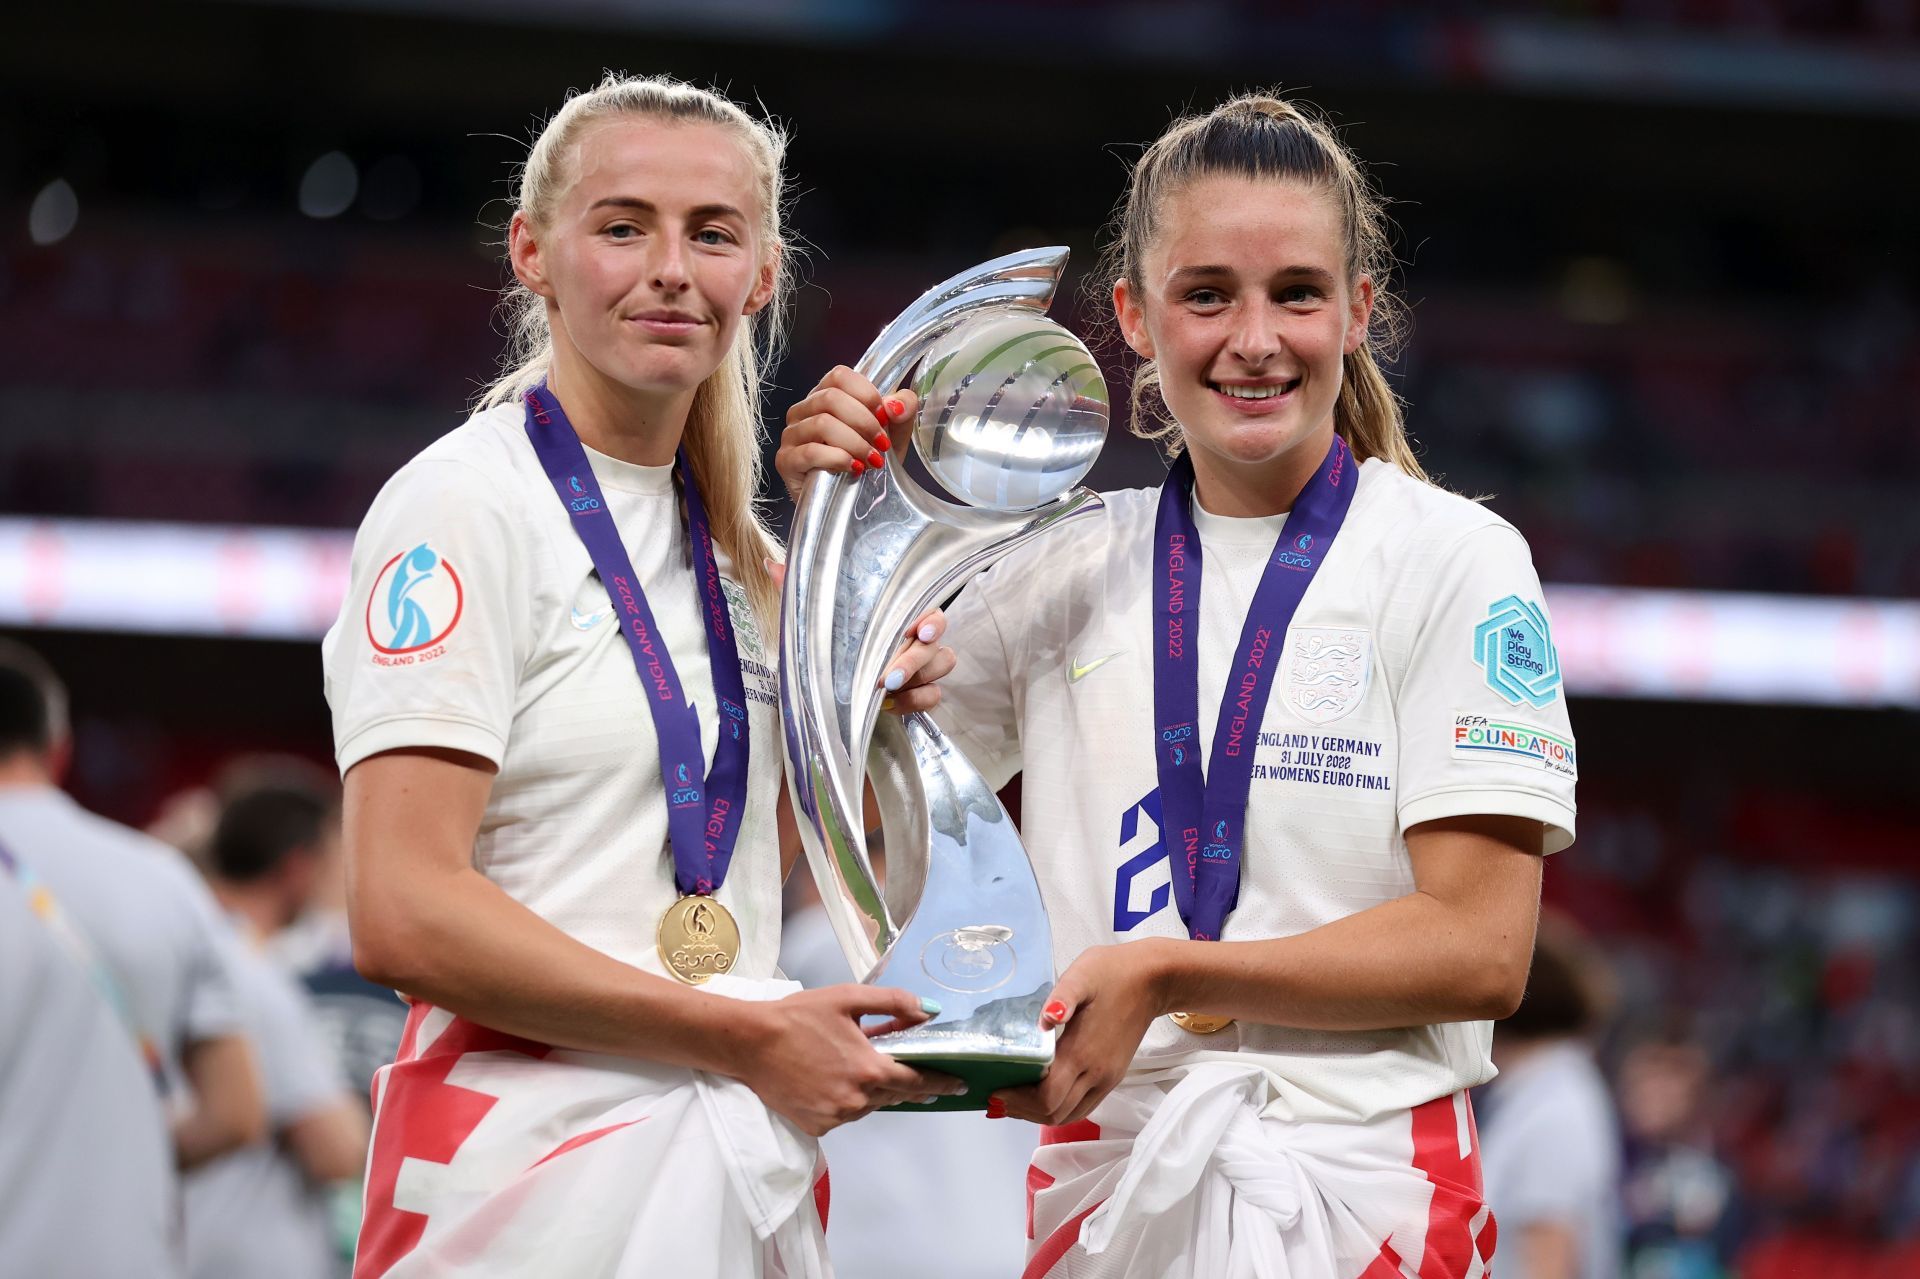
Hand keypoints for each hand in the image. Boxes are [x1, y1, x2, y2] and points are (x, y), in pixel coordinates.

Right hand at [733, 985, 965, 1135]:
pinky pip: (844, 1114)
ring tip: (855, 1065)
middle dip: (906, 1082)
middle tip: (909, 1068)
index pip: (917, 1081)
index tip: (959, 1085)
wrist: (750, 1042)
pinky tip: (831, 1079)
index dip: (941, 1082)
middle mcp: (857, 1099)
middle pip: (894, 1094)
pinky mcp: (817, 1126)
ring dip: (872, 1089)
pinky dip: (846, 1099)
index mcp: (869, 1069)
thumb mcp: (849, 999)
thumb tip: (928, 1010)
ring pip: (869, 1105)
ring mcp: (836, 1117)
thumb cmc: (799, 1016)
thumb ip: (893, 1002)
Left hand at [766, 561, 952, 715]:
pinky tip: (891, 705)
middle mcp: (917, 636)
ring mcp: (923, 664)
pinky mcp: (920, 690)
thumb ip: (802, 590)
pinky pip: (933, 695)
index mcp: (900, 612)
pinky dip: (916, 701)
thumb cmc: (833, 637)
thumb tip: (772, 565)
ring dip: (917, 680)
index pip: (931, 612)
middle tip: (887, 676)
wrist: (833, 677)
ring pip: (941, 666)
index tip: (920, 631)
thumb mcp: (814, 614)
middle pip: (934, 644)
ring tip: (887, 691)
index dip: (932, 621)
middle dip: (913, 661)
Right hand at [777, 366, 919, 502]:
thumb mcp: (893, 434)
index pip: (839, 376)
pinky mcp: (786, 461)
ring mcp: (791, 435)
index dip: (866, 394)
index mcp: (826, 395)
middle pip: (830, 398)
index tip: (886, 417)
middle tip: (882, 445)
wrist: (855, 503)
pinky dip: (837, 459)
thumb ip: (900, 411)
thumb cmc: (869, 462)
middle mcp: (803, 410)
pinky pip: (810, 452)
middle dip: (864, 422)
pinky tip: (853, 468)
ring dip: (855, 443)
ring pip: (822, 424)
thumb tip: (897, 404)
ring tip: (872, 461)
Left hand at [992, 941, 1172, 1126]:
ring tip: (1014, 1098)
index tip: (994, 1092)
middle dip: (1022, 1110)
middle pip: (1054, 1113)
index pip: (1046, 1096)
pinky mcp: (1111, 1077)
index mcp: (1083, 1052)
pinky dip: (1057, 1109)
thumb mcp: (1082, 975)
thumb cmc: (1113, 974)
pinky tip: (1040, 1094)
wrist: (1152, 981)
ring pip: (1067, 1115)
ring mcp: (1106, 1078)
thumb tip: (1046, 1016)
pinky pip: (1081, 1108)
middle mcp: (1096, 1073)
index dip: (1017, 1101)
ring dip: (1038, 1113)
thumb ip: (1062, 996)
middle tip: (996, 1097)